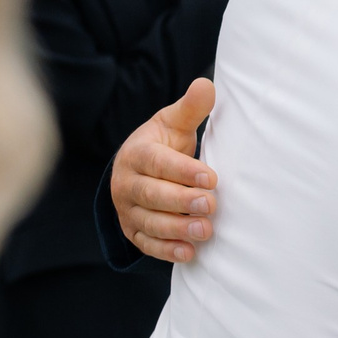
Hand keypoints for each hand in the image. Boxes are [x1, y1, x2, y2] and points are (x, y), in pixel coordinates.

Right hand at [112, 78, 217, 262]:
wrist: (138, 168)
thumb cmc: (162, 144)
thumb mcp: (173, 123)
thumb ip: (190, 108)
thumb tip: (206, 85)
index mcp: (137, 153)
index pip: (157, 163)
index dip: (182, 171)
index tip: (211, 177)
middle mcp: (126, 182)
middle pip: (151, 194)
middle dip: (181, 201)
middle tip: (210, 205)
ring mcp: (127, 209)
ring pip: (149, 222)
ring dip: (177, 228)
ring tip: (205, 230)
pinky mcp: (132, 231)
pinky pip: (146, 244)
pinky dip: (166, 250)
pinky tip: (188, 252)